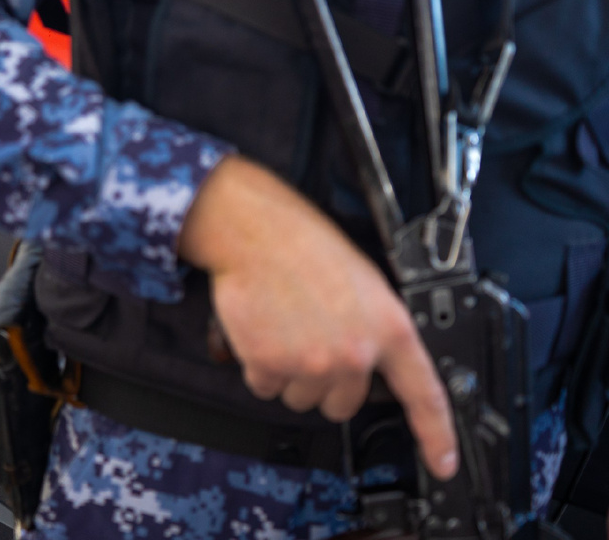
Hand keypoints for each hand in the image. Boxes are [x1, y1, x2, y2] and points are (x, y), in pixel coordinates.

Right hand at [177, 155, 458, 480]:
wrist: (257, 234)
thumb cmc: (307, 248)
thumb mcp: (366, 284)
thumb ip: (376, 331)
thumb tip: (373, 364)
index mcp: (389, 330)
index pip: (425, 396)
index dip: (437, 437)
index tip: (442, 464)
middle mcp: (353, 353)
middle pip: (342, 405)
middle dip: (326, 382)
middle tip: (312, 342)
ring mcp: (310, 363)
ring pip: (301, 399)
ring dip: (290, 375)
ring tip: (285, 330)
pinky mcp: (270, 364)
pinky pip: (265, 387)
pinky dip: (260, 367)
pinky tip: (264, 332)